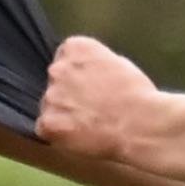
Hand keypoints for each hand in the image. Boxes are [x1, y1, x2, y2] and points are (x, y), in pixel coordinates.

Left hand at [37, 36, 157, 159]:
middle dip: (68, 93)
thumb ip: (95, 64)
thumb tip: (89, 74)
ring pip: (49, 105)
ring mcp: (50, 96)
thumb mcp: (118, 63)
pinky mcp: (48, 123)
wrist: (139, 123)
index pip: (65, 58)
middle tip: (90, 108)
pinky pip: (45, 128)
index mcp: (75, 48)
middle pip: (55, 81)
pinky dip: (58, 134)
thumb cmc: (137, 94)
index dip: (78, 75)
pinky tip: (78, 137)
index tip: (89, 86)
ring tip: (88, 126)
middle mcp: (58, 68)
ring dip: (62, 114)